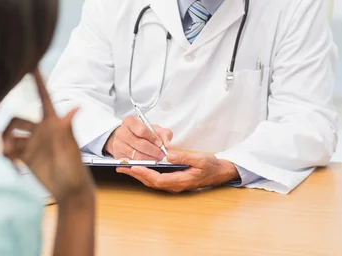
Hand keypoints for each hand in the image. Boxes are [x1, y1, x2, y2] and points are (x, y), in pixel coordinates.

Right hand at [2, 68, 94, 202]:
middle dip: (8, 129)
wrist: (70, 191)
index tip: (29, 63)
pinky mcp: (26, 156)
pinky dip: (6, 154)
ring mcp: (32, 143)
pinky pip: (9, 149)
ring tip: (9, 156)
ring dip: (5, 143)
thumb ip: (67, 128)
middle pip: (16, 120)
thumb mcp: (70, 147)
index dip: (37, 80)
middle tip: (7, 144)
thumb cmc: (74, 168)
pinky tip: (12, 165)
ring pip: (10, 134)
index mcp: (52, 122)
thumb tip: (76, 106)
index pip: (43, 97)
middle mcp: (40, 130)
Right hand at [104, 115, 172, 159]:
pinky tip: (148, 162)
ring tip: (156, 158)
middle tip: (161, 154)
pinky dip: (142, 164)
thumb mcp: (154, 129)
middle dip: (153, 151)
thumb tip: (168, 146)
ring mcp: (118, 144)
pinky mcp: (118, 156)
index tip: (160, 143)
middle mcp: (121, 132)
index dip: (153, 138)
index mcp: (130, 121)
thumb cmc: (142, 132)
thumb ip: (164, 134)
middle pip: (140, 144)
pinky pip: (132, 163)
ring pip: (136, 155)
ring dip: (149, 159)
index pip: (142, 130)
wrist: (127, 138)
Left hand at [116, 151, 238, 192]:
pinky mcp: (173, 181)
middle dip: (135, 174)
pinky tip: (138, 168)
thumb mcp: (200, 159)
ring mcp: (173, 185)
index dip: (144, 173)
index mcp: (181, 181)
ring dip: (138, 174)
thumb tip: (168, 155)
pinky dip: (145, 174)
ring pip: (152, 182)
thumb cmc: (211, 166)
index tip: (133, 167)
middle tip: (121, 167)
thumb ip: (184, 157)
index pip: (158, 179)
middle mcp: (175, 185)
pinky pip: (156, 179)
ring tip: (125, 167)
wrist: (219, 172)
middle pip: (151, 182)